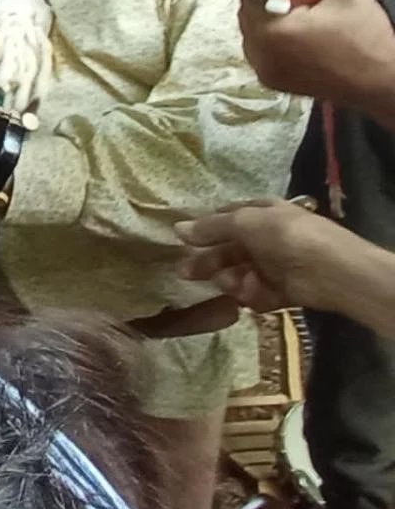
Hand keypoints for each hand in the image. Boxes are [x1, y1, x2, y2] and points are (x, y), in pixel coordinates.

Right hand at [176, 199, 365, 316]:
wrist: (331, 270)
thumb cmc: (286, 236)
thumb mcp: (244, 222)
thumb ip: (210, 227)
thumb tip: (177, 228)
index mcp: (260, 214)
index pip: (226, 218)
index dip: (205, 229)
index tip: (182, 241)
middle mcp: (265, 238)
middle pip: (229, 250)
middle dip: (208, 261)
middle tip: (185, 273)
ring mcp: (274, 266)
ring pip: (239, 274)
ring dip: (230, 279)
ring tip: (230, 283)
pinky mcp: (281, 291)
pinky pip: (257, 293)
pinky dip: (252, 294)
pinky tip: (252, 293)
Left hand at [237, 0, 394, 114]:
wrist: (381, 84)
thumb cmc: (367, 41)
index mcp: (271, 29)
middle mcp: (259, 52)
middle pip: (247, 11)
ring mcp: (263, 69)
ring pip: (252, 31)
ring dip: (268, 19)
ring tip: (300, 15)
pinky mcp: (272, 80)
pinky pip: (261, 50)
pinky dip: (272, 40)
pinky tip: (299, 36)